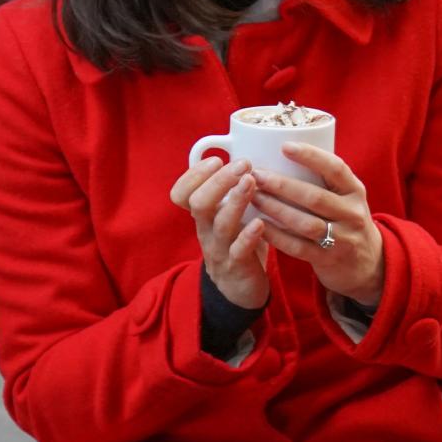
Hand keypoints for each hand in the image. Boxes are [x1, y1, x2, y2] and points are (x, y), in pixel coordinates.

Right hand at [169, 157, 270, 309]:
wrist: (239, 290)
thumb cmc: (238, 243)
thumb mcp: (228, 215)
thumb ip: (232, 191)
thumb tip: (248, 151)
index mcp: (203, 215)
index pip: (181, 193)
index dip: (193, 175)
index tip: (216, 158)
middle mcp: (207, 230)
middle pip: (199, 203)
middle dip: (219, 181)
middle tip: (243, 164)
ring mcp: (221, 249)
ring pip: (220, 224)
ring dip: (236, 201)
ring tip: (251, 181)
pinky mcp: (238, 267)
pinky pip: (239, 251)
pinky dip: (248, 235)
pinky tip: (260, 223)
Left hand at [251, 143, 385, 306]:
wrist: (366, 263)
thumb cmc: (345, 221)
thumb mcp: (346, 198)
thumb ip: (325, 182)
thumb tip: (282, 155)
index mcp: (355, 191)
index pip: (336, 168)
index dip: (311, 156)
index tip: (284, 146)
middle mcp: (352, 213)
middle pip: (315, 197)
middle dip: (282, 185)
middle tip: (257, 176)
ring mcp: (342, 238)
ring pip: (305, 223)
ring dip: (276, 210)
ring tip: (254, 198)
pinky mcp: (328, 259)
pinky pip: (298, 247)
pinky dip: (277, 236)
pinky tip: (259, 226)